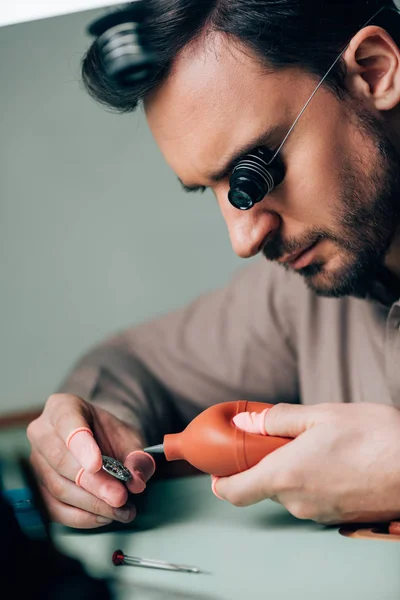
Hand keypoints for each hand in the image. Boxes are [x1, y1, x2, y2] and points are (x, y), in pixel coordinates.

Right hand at [27, 394, 154, 528]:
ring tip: (121, 509)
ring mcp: (36, 462)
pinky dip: (83, 517)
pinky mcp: (38, 489)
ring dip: (92, 504)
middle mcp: (42, 433)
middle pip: (61, 460)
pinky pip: (55, 509)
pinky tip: (105, 516)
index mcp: (62, 408)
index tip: (97, 464)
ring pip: (58, 488)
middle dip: (94, 483)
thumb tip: (137, 480)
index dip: (81, 446)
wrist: (100, 443)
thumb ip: (137, 456)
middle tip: (119, 496)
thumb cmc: (110, 436)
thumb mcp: (130, 437)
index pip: (67, 423)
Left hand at [212, 402, 399, 524]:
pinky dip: (313, 480)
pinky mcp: (340, 519)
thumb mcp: (320, 414)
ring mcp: (320, 514)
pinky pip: (313, 498)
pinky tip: (335, 460)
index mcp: (285, 475)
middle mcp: (298, 502)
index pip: (234, 491)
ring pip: (290, 491)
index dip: (220, 479)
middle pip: (264, 485)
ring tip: (319, 444)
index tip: (220, 464)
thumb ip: (276, 419)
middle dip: (266, 461)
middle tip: (283, 436)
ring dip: (294, 469)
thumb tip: (246, 423)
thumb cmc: (375, 437)